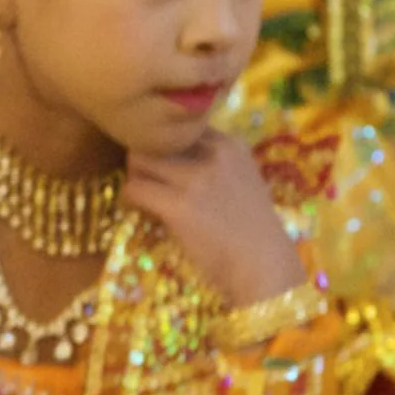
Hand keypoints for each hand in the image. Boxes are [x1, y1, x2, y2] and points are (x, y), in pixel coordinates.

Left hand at [125, 131, 307, 307]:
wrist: (265, 266)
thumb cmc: (253, 230)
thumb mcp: (243, 180)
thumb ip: (213, 162)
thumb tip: (172, 156)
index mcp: (231, 145)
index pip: (180, 128)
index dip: (165, 144)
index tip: (164, 164)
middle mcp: (214, 154)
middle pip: (156, 139)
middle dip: (145, 159)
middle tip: (148, 180)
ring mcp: (196, 179)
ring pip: (138, 161)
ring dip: (135, 177)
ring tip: (144, 195)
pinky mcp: (178, 206)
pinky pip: (133, 189)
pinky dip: (130, 198)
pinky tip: (142, 210)